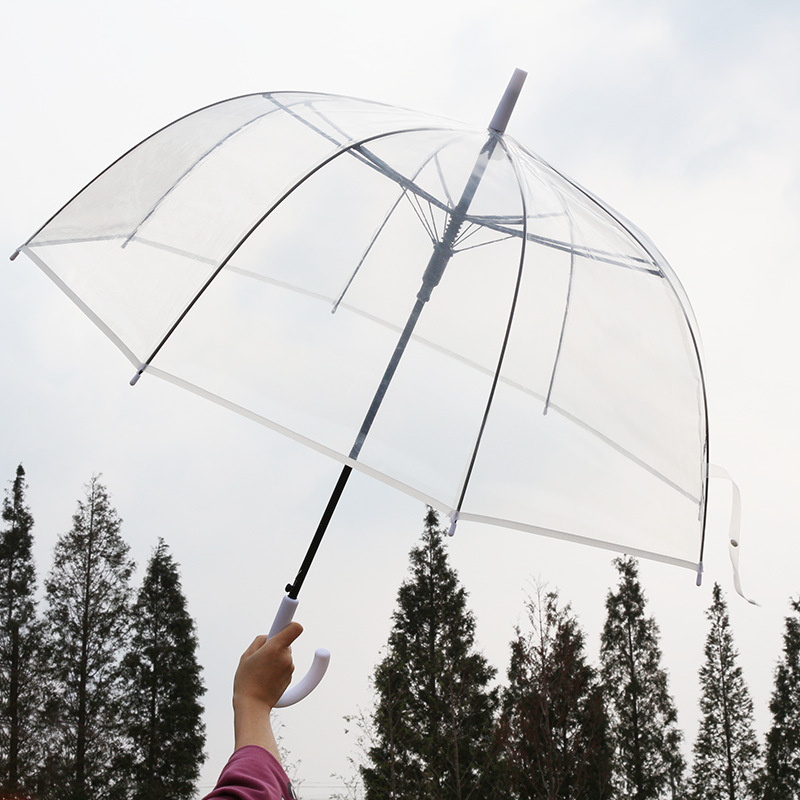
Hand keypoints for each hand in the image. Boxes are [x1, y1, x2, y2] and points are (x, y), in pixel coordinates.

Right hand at [232, 622, 302, 755]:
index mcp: (275, 648)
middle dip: (276, 644)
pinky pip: (284, 665)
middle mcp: (286, 656)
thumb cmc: (246, 680)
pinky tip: (265, 676)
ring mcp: (289, 667)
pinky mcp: (290, 676)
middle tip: (261, 655)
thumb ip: (260, 641)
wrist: (252, 706)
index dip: (292, 622)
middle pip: (286, 641)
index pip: (294, 628)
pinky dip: (277, 667)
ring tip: (261, 669)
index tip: (291, 614)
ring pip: (284, 654)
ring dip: (275, 657)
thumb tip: (270, 635)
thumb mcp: (246, 655)